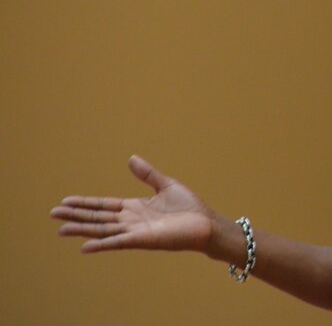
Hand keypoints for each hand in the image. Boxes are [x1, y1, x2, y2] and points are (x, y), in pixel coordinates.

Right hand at [51, 155, 214, 253]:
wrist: (206, 223)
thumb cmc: (189, 208)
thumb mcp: (166, 185)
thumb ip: (147, 174)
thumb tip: (131, 158)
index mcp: (135, 207)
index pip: (104, 205)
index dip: (85, 203)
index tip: (65, 201)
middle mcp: (131, 221)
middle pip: (98, 217)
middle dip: (76, 215)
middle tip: (52, 213)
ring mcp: (135, 232)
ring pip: (103, 230)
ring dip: (82, 229)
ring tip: (60, 229)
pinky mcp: (143, 241)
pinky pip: (118, 243)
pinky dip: (102, 244)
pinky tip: (84, 247)